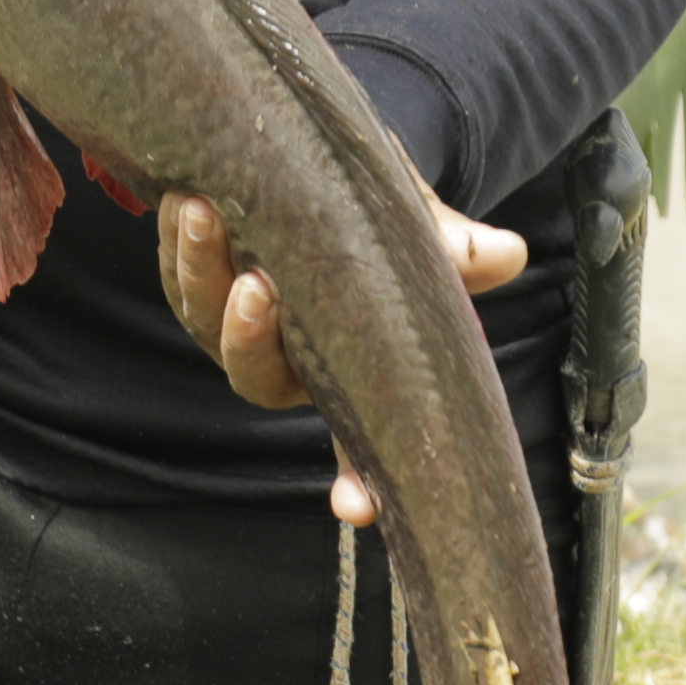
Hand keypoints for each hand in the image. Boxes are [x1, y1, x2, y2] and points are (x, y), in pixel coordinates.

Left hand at [158, 187, 524, 526]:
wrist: (328, 177)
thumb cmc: (381, 222)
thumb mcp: (419, 232)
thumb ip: (452, 252)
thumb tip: (509, 254)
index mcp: (346, 373)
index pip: (355, 445)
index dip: (356, 479)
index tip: (357, 507)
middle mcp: (288, 362)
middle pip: (260, 377)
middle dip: (251, 336)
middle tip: (259, 286)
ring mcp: (234, 327)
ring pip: (207, 320)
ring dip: (202, 269)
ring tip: (206, 212)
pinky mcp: (195, 285)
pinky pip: (177, 275)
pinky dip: (177, 241)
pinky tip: (182, 199)